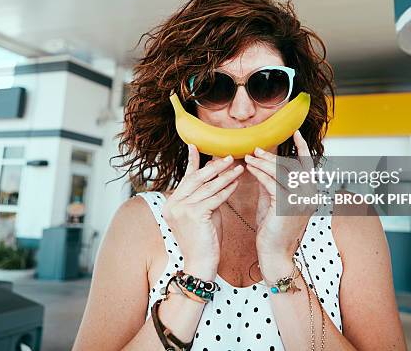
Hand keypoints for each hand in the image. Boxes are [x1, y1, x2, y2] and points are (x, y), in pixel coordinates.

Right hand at [161, 144, 243, 279]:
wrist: (200, 264)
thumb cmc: (205, 240)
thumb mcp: (204, 213)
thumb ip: (206, 196)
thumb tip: (216, 175)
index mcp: (172, 203)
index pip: (185, 178)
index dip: (192, 161)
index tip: (196, 146)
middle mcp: (173, 204)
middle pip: (197, 178)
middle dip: (214, 166)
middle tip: (229, 157)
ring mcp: (181, 209)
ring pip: (208, 187)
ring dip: (225, 176)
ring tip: (238, 168)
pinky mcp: (194, 214)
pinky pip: (214, 197)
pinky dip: (227, 190)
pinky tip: (236, 183)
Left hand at [243, 130, 318, 276]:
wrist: (274, 254)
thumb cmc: (273, 228)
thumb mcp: (274, 200)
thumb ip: (272, 181)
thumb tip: (263, 162)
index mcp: (309, 193)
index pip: (308, 165)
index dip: (302, 148)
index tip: (295, 133)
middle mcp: (309, 195)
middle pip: (292, 166)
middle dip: (273, 155)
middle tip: (257, 148)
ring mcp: (299, 201)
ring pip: (281, 173)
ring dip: (263, 162)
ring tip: (250, 156)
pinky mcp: (286, 206)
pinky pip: (271, 184)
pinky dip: (259, 173)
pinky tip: (249, 168)